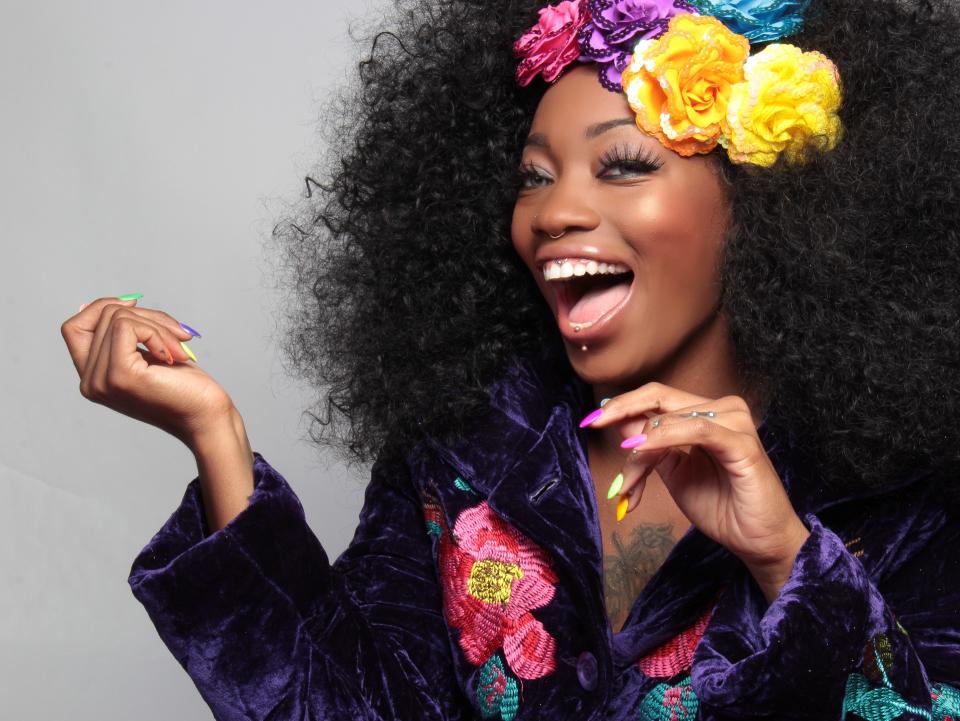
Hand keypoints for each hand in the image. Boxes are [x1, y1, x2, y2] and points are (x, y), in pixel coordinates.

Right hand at [62, 296, 234, 449]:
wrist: (206, 416)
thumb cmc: (185, 387)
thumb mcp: (148, 353)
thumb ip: (123, 335)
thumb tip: (106, 304)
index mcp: (92, 378)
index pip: (74, 328)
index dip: (102, 307)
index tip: (136, 306)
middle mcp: (89, 382)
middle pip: (104, 316)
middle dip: (148, 316)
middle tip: (178, 335)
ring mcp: (101, 380)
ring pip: (118, 318)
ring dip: (158, 325)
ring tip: (179, 348)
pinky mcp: (120, 375)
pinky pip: (127, 327)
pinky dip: (157, 332)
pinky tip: (174, 356)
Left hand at [583, 383, 809, 600]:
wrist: (756, 541)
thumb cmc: (720, 506)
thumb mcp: (673, 471)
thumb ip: (650, 446)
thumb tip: (618, 421)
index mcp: (706, 413)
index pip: (656, 397)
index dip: (622, 404)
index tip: (589, 420)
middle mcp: (722, 409)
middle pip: (658, 399)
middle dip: (621, 416)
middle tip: (591, 425)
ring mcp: (735, 422)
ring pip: (668, 420)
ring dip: (639, 451)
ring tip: (628, 485)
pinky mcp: (742, 443)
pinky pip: (696, 430)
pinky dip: (663, 438)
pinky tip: (641, 449)